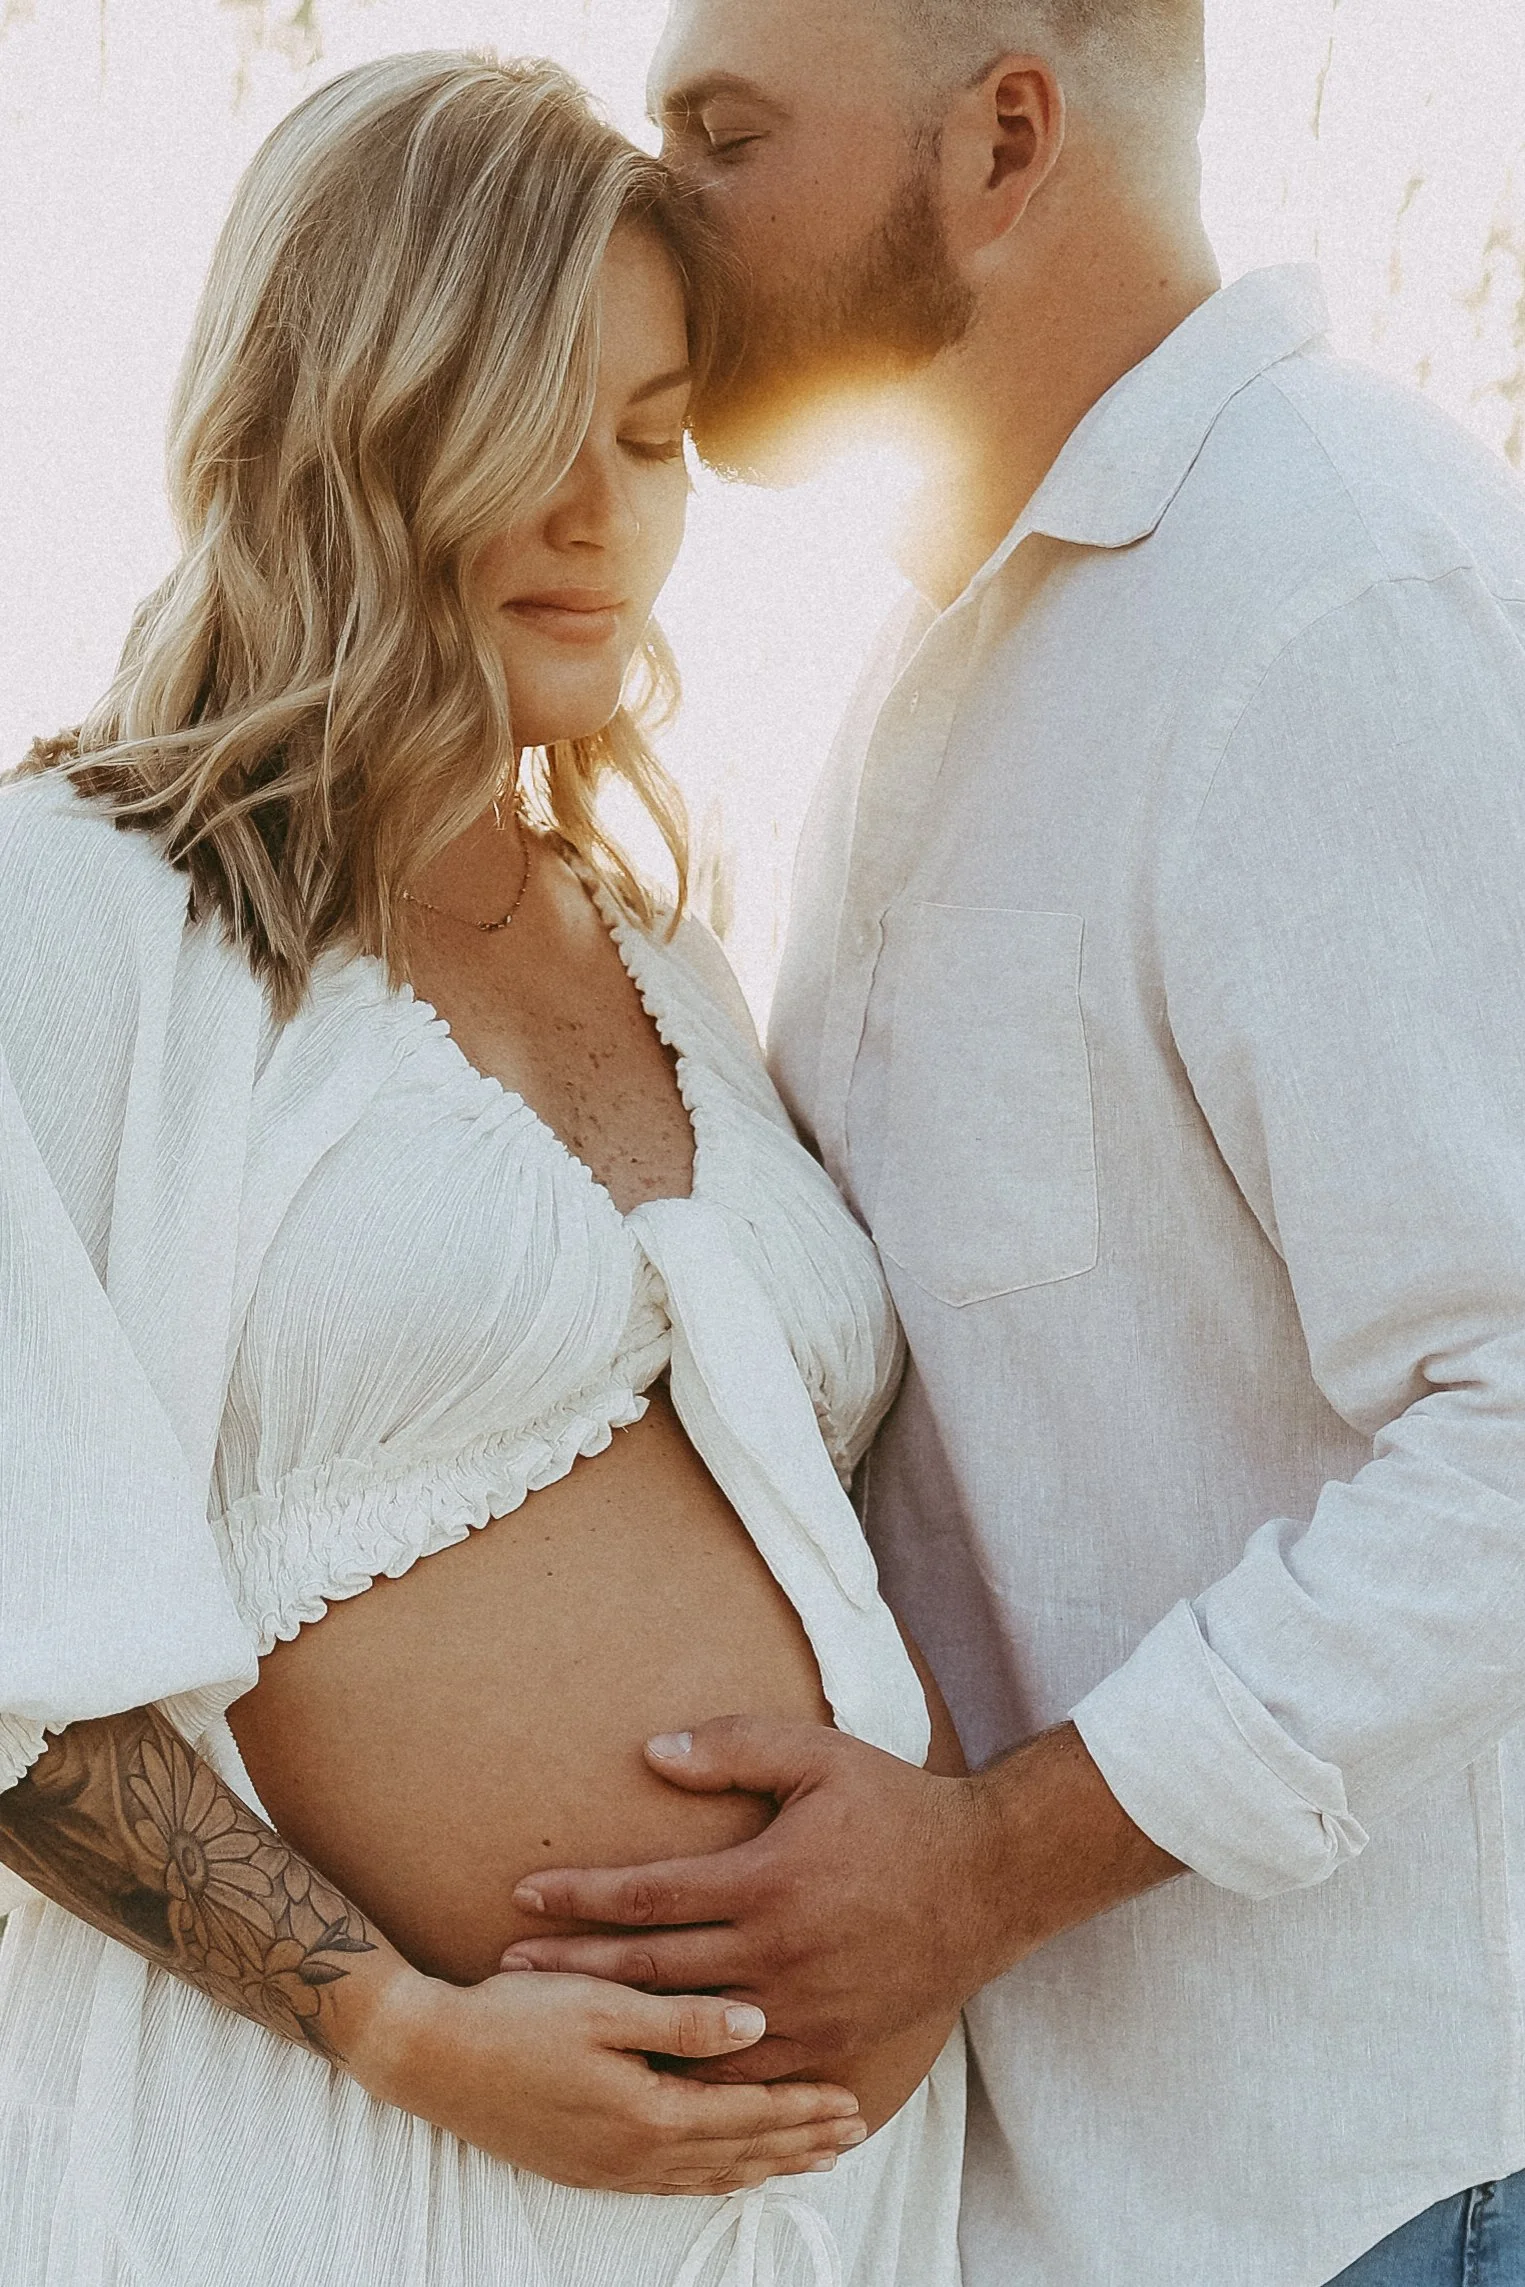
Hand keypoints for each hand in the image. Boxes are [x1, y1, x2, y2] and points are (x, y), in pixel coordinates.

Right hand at [347, 1961, 866, 2193]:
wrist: (430, 2057)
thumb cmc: (514, 2016)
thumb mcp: (603, 2002)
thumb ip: (683, 2018)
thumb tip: (758, 2023)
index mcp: (648, 2112)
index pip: (747, 2115)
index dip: (802, 2109)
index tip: (851, 2101)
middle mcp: (635, 2154)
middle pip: (738, 2155)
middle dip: (798, 2144)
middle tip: (851, 2134)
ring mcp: (608, 2168)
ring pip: (708, 2176)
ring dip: (763, 2165)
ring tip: (808, 2157)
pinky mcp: (585, 2167)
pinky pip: (670, 2183)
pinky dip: (714, 2177)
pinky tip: (726, 2169)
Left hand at [501, 1719, 1181, 2084]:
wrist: (988, 1879)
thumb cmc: (897, 1807)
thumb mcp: (818, 1755)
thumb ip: (732, 1746)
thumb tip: (651, 1754)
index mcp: (765, 1882)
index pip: (647, 1895)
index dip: (579, 1897)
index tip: (523, 1894)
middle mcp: (776, 1954)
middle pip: (650, 1969)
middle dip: (573, 1968)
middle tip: (506, 1970)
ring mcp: (802, 2008)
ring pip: (689, 2035)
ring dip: (620, 2029)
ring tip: (562, 2026)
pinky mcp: (829, 2043)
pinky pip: (745, 2072)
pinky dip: (692, 2073)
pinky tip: (650, 2072)